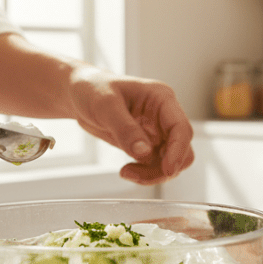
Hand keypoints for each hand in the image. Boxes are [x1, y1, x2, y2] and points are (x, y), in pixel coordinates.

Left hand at [69, 65, 194, 184]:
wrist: (80, 94)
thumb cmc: (93, 89)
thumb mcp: (105, 105)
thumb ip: (125, 129)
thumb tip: (144, 152)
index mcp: (161, 98)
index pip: (181, 128)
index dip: (178, 150)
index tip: (168, 170)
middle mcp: (164, 116)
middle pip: (182, 149)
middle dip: (165, 167)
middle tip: (136, 174)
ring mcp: (157, 132)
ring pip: (171, 161)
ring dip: (153, 174)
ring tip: (127, 173)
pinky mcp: (148, 145)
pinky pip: (156, 166)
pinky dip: (145, 174)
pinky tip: (127, 171)